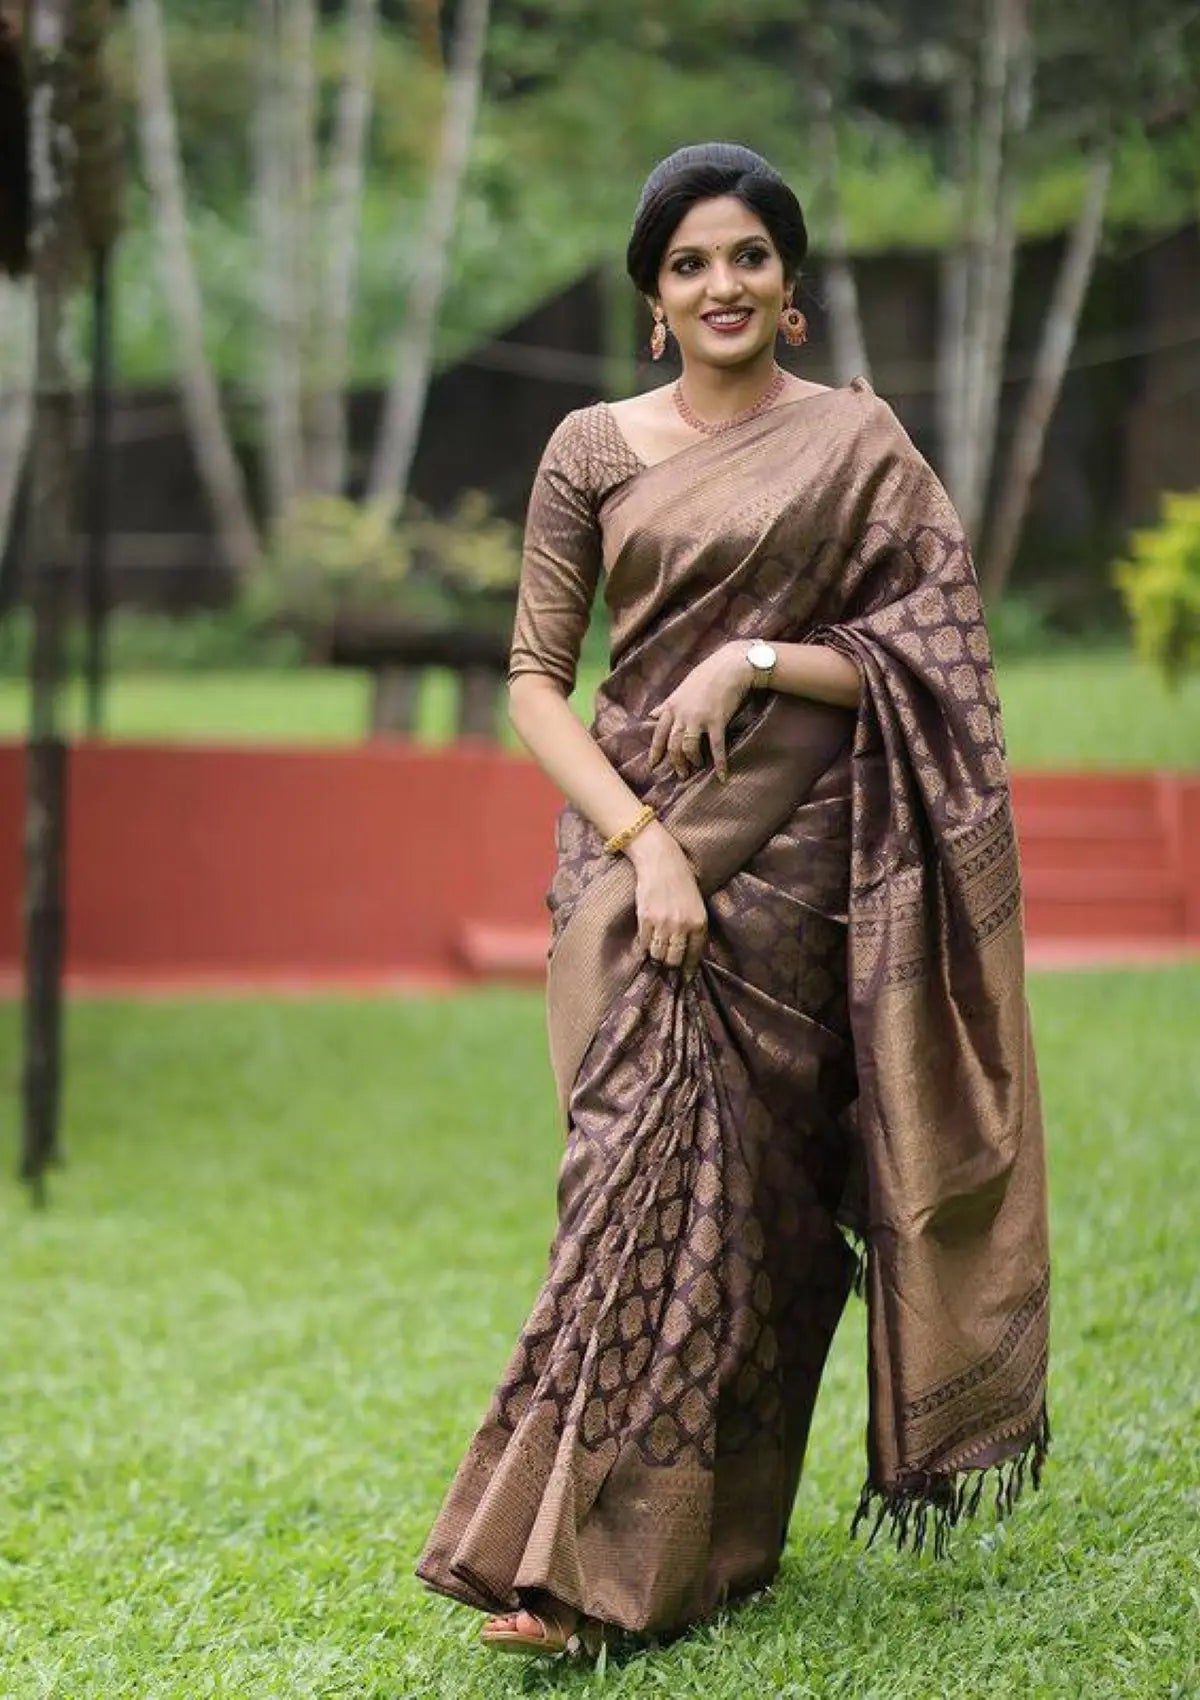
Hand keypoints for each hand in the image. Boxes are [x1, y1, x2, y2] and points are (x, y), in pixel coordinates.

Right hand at [626, 822, 707, 977]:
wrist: (661, 861)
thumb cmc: (681, 882)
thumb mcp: (696, 905)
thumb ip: (694, 928)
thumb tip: (688, 954)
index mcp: (699, 922)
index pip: (694, 955)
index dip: (688, 969)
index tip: (685, 977)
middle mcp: (682, 925)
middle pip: (674, 959)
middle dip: (670, 963)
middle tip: (667, 960)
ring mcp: (663, 923)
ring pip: (658, 954)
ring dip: (656, 955)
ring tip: (656, 950)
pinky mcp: (645, 918)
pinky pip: (644, 942)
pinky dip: (644, 945)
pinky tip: (646, 940)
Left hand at [648, 643, 753, 781]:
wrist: (730, 665)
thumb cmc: (707, 674)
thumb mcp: (681, 688)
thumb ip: (667, 704)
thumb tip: (651, 714)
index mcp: (672, 706)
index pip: (658, 733)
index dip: (655, 751)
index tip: (652, 765)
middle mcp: (682, 714)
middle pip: (673, 745)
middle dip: (675, 762)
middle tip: (681, 774)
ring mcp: (698, 718)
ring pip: (688, 748)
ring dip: (692, 761)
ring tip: (697, 768)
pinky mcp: (716, 721)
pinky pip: (716, 748)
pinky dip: (719, 763)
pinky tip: (722, 775)